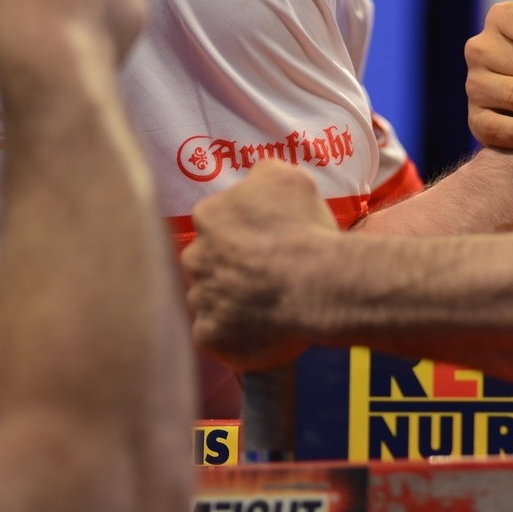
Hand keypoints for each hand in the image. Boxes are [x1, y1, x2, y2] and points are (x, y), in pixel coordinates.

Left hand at [183, 162, 334, 370]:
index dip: (244, 233)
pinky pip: (218, 335)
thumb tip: (255, 180)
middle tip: (268, 274)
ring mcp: (199, 299)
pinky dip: (236, 334)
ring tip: (271, 304)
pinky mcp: (209, 336)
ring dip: (234, 301)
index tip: (268, 242)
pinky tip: (264, 328)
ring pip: (212, 299)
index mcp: (208, 216)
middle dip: (233, 267)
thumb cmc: (305, 228)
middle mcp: (194, 257)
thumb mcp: (291, 178)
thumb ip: (263, 174)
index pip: (217, 222)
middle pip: (209, 261)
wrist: (318, 283)